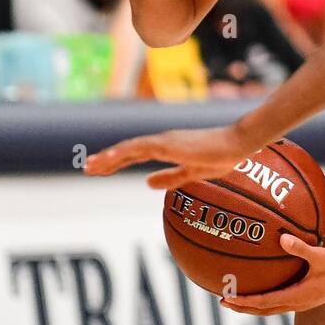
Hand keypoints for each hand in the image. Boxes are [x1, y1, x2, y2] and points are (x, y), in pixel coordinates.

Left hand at [83, 123, 261, 187]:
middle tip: (87, 168)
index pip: (135, 154)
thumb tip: (146, 183)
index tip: (101, 169)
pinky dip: (121, 153)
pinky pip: (139, 148)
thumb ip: (171, 178)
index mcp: (167, 148)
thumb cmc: (222, 156)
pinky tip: (107, 159)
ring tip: (90, 166)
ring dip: (108, 157)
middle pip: (127, 150)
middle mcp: (162, 141)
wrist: (237, 144)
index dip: (117, 161)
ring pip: (128, 148)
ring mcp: (163, 141)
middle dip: (106, 160)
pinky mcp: (167, 143)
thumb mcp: (193, 173)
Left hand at [221, 236, 324, 314]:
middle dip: (243, 307)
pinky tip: (261, 289)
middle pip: (263, 310)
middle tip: (223, 301)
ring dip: (252, 305)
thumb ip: (301, 247)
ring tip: (236, 299)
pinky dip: (265, 299)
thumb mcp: (321, 255)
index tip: (228, 298)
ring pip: (270, 309)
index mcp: (298, 296)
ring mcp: (301, 302)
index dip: (245, 301)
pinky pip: (279, 302)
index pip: (264, 303)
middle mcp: (297, 303)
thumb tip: (282, 237)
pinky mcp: (305, 299)